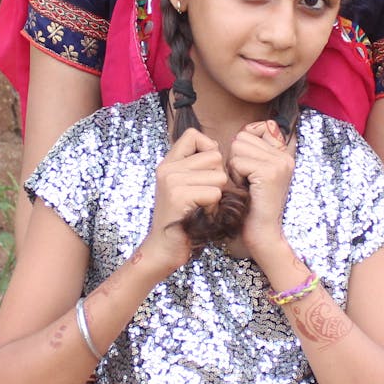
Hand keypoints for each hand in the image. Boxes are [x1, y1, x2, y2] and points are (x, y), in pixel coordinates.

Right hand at [140, 128, 226, 274]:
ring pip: (219, 176)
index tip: (206, 170)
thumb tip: (216, 147)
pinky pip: (215, 193)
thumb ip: (196, 166)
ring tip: (201, 207)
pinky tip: (201, 215)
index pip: (193, 135)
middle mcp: (167, 168)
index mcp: (168, 163)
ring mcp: (171, 181)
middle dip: (218, 178)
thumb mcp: (184, 187)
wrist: (164, 249)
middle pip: (214, 156)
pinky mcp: (179, 196)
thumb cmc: (182, 219)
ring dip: (217, 196)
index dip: (209, 148)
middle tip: (204, 197)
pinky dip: (214, 208)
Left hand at [228, 121, 293, 260]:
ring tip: (246, 186)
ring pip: (238, 147)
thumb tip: (240, 134)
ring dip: (234, 168)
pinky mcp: (270, 172)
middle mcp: (285, 156)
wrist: (263, 234)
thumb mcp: (254, 174)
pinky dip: (236, 177)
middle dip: (236, 159)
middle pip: (242, 137)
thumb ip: (252, 152)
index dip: (244, 146)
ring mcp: (279, 163)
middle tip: (247, 181)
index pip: (256, 128)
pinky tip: (246, 191)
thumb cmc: (251, 205)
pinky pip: (237, 162)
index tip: (248, 168)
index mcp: (283, 154)